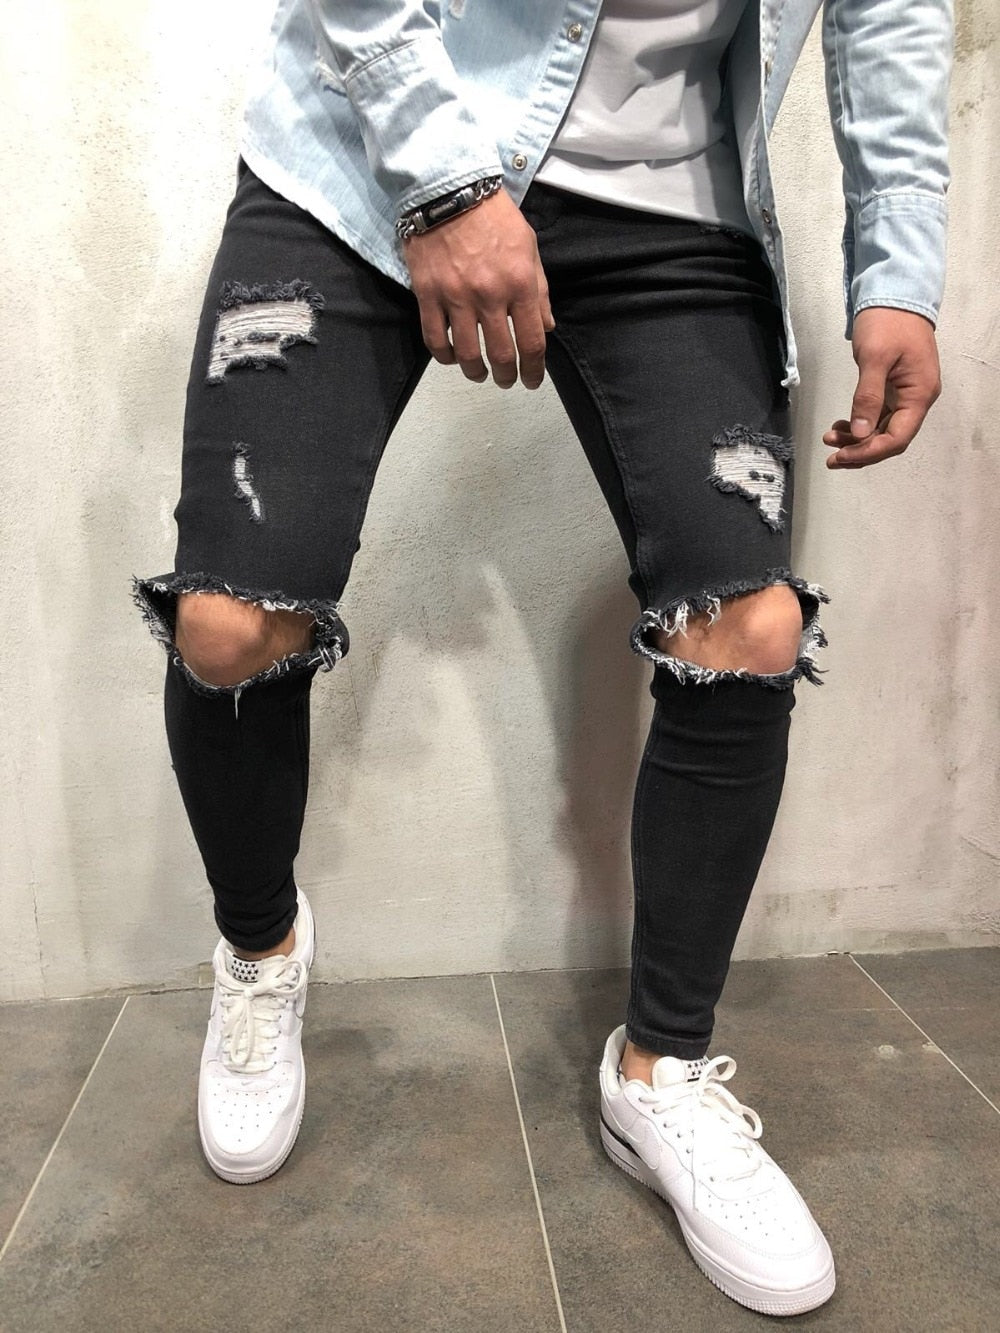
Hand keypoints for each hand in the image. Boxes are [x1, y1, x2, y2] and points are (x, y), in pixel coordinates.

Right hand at [403, 190, 554, 389]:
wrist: (449, 190)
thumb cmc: (493, 217)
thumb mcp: (528, 247)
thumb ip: (539, 290)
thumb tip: (545, 327)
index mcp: (519, 284)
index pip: (532, 342)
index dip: (534, 369)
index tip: (532, 379)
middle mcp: (489, 295)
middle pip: (500, 355)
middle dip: (506, 376)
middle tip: (506, 379)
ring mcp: (456, 297)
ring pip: (466, 354)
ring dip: (475, 372)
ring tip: (479, 373)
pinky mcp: (428, 295)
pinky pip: (435, 339)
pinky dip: (445, 356)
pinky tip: (452, 357)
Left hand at [823, 307, 941, 468]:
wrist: (896, 295)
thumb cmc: (887, 323)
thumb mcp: (875, 358)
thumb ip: (868, 397)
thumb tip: (861, 433)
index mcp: (919, 395)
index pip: (897, 438)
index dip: (870, 452)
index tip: (842, 457)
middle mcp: (917, 400)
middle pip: (890, 439)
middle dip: (861, 451)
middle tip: (831, 457)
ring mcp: (906, 395)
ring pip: (883, 430)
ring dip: (857, 440)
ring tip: (830, 439)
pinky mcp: (894, 390)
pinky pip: (878, 416)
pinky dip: (860, 425)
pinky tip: (841, 425)